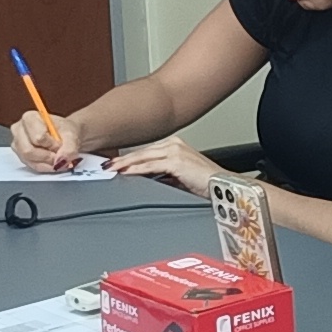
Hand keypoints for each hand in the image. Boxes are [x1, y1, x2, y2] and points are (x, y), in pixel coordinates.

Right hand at [8, 106, 87, 171]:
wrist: (64, 136)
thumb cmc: (64, 131)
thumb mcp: (72, 135)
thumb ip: (69, 147)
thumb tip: (60, 161)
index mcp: (29, 118)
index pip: (37, 137)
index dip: (51, 144)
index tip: (60, 144)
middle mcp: (18, 130)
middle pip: (28, 150)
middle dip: (47, 156)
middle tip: (59, 155)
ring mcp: (17, 145)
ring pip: (29, 160)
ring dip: (47, 162)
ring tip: (57, 158)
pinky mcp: (21, 156)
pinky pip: (32, 166)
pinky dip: (46, 167)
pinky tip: (53, 163)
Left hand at [109, 136, 225, 196]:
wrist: (224, 187)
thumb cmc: (207, 184)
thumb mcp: (180, 178)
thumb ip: (165, 176)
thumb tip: (149, 181)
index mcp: (176, 146)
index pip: (147, 152)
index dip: (130, 159)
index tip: (116, 164)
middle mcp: (174, 144)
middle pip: (142, 152)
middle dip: (123, 160)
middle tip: (107, 165)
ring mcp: (175, 151)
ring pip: (143, 157)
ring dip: (125, 164)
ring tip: (111, 169)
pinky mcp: (176, 161)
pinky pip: (150, 166)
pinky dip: (136, 170)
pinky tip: (126, 173)